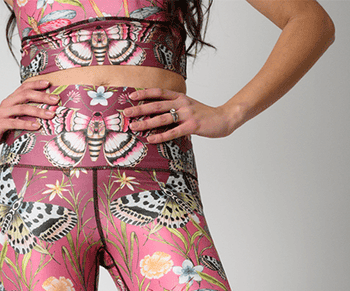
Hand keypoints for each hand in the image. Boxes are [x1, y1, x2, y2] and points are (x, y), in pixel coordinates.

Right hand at [0, 80, 60, 150]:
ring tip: (50, 115)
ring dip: (38, 111)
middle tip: (56, 100)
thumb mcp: (14, 117)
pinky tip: (37, 126)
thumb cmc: (2, 127)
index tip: (49, 84)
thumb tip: (45, 112)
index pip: (24, 87)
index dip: (36, 84)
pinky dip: (27, 124)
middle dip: (42, 97)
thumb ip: (25, 112)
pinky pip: (15, 123)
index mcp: (11, 99)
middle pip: (26, 95)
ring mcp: (3, 113)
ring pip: (22, 108)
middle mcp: (7, 103)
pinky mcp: (0, 124)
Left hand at [123, 88, 237, 142]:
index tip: (131, 95)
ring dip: (146, 123)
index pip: (159, 92)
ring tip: (133, 126)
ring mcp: (187, 114)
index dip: (144, 93)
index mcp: (180, 97)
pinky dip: (161, 136)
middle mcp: (182, 103)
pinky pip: (173, 132)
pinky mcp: (192, 126)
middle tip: (125, 113)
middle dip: (139, 109)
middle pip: (156, 104)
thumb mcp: (189, 106)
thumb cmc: (205, 115)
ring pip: (162, 118)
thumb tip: (160, 113)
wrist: (224, 118)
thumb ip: (176, 107)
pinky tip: (150, 139)